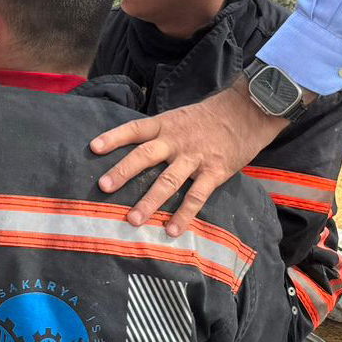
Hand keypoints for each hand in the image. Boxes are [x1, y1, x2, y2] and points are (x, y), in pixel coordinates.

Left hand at [90, 78, 284, 236]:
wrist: (248, 111)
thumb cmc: (209, 117)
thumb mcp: (180, 117)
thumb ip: (160, 134)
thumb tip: (134, 149)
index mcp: (166, 125)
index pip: (135, 129)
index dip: (113, 137)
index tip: (93, 148)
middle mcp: (176, 140)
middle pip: (145, 155)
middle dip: (123, 171)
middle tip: (103, 187)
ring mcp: (195, 157)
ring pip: (168, 180)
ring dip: (149, 201)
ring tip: (132, 220)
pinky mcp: (215, 171)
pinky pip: (197, 196)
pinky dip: (184, 214)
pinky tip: (172, 230)